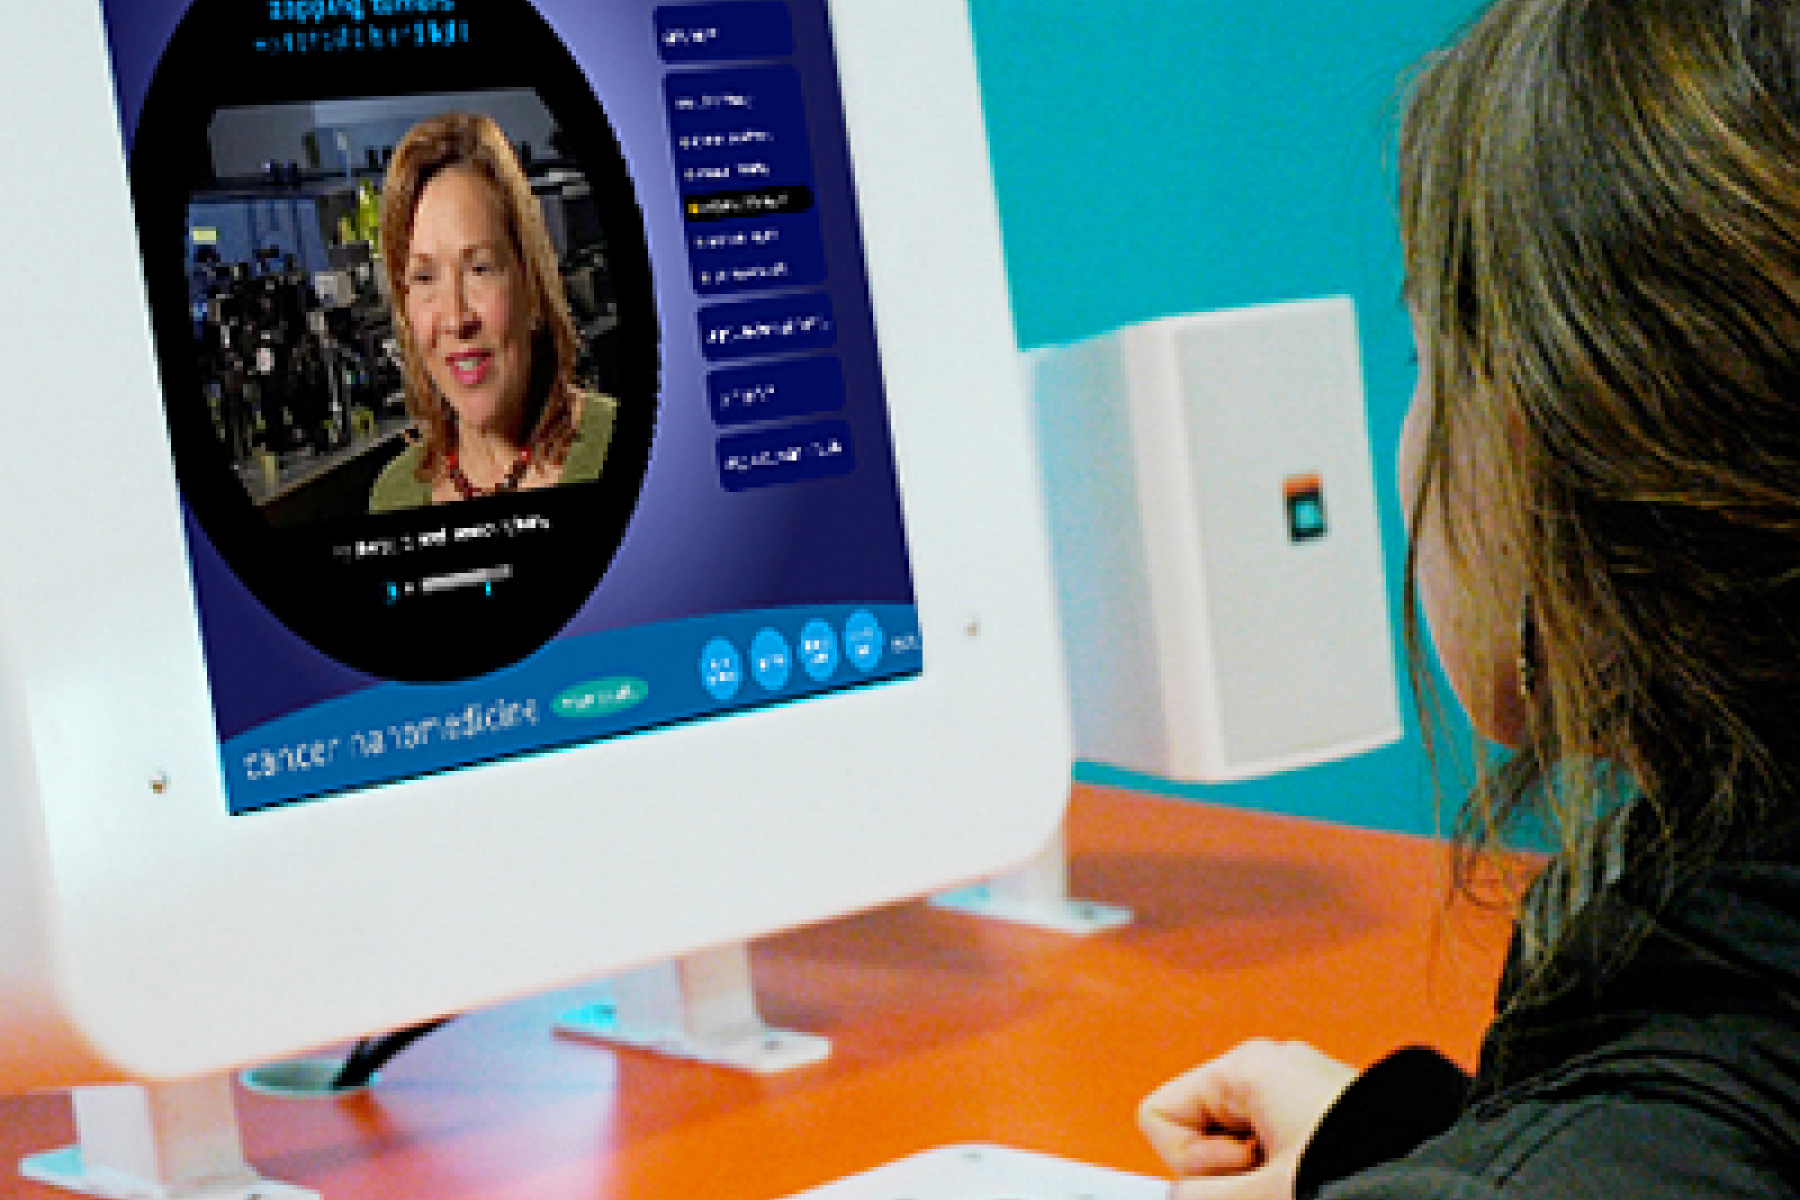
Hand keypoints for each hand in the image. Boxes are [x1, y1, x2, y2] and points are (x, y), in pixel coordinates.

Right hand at [1138, 1039, 1355, 1199]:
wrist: (1442, 1172)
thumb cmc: (1362, 1165)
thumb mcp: (1263, 1194)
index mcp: (1245, 1066)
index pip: (1159, 1113)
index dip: (1188, 1159)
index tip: (1241, 1172)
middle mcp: (1269, 1067)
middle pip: (1199, 1129)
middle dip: (1228, 1171)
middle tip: (1278, 1181)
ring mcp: (1300, 1088)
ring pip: (1237, 1144)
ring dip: (1260, 1178)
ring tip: (1305, 1182)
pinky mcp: (1326, 1112)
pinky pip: (1273, 1146)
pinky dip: (1286, 1173)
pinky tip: (1319, 1180)